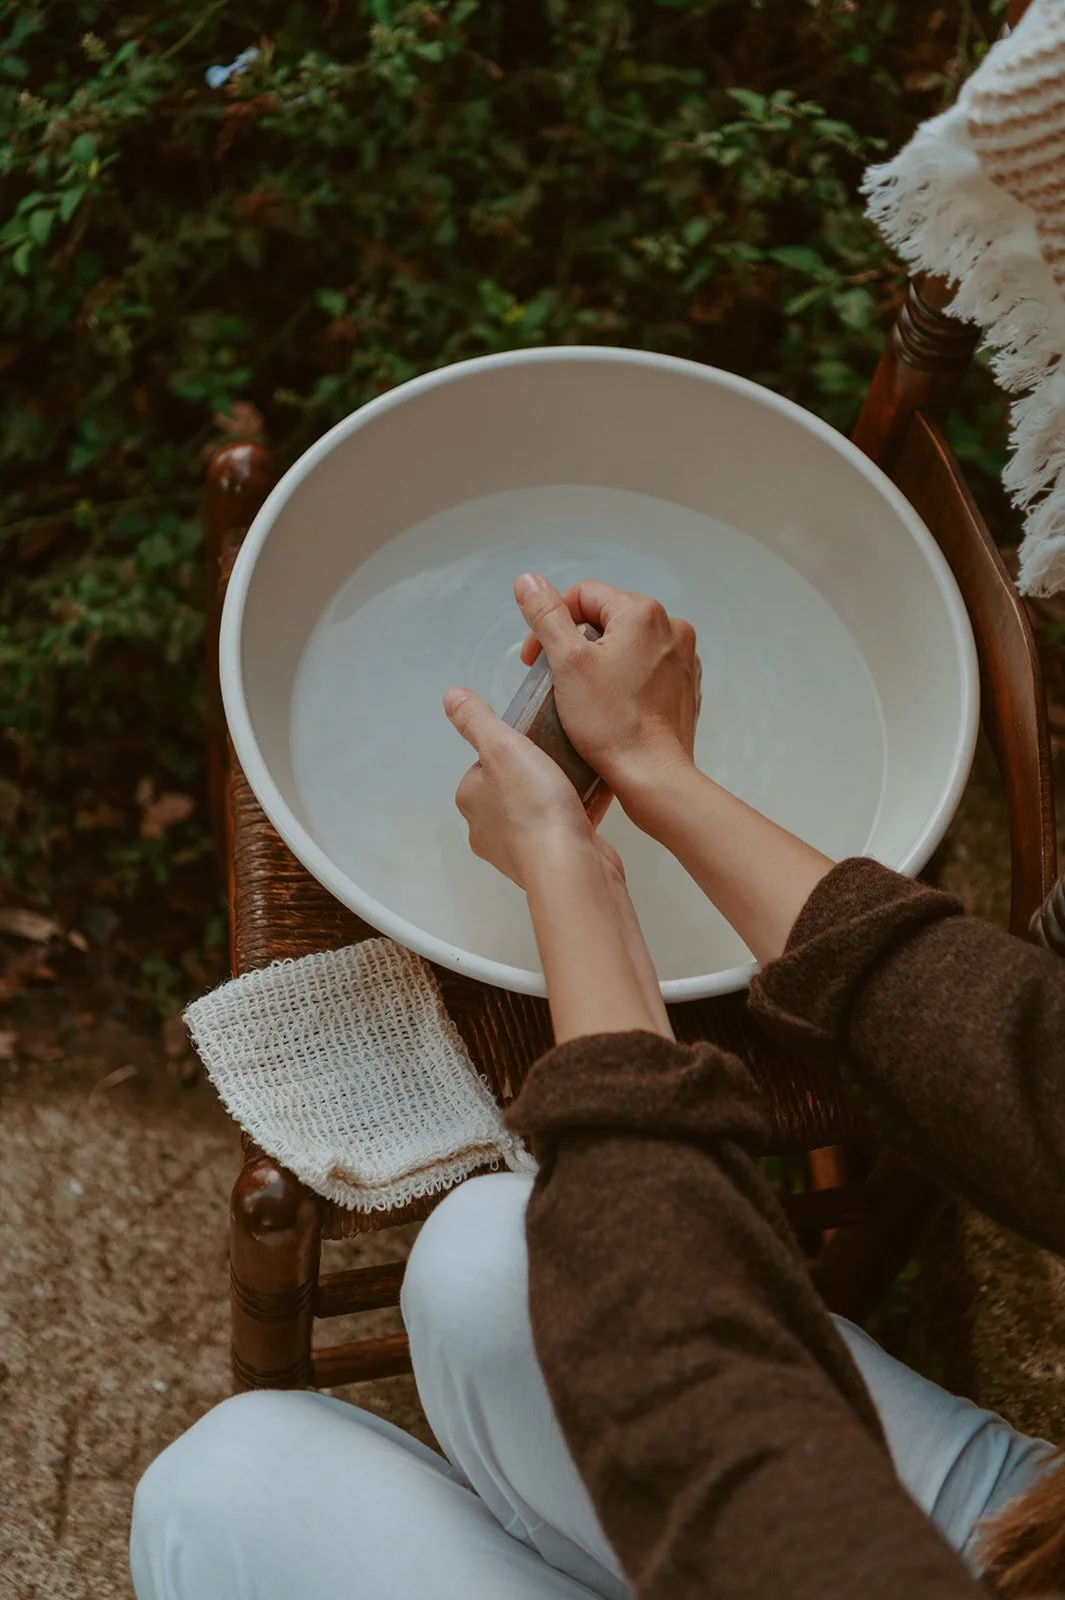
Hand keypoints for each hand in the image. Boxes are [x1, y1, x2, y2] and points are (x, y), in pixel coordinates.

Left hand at [443, 686, 621, 890]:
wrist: (570, 865)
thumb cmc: (534, 807)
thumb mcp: (502, 746)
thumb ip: (476, 720)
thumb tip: (452, 697)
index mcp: (470, 799)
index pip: (485, 763)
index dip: (512, 748)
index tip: (534, 742)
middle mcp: (487, 828)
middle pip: (512, 786)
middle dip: (536, 772)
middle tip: (560, 757)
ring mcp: (518, 849)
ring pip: (537, 809)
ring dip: (557, 794)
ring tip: (579, 777)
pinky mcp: (549, 860)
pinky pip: (560, 828)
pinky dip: (575, 814)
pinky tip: (592, 800)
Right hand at [514, 574, 700, 816]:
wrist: (653, 775)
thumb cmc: (611, 724)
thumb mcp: (567, 663)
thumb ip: (546, 616)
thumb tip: (528, 582)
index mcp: (642, 613)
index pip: (584, 595)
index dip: (552, 622)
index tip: (536, 659)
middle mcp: (671, 628)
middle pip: (607, 618)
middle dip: (576, 642)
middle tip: (555, 678)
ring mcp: (683, 658)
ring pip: (628, 644)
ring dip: (601, 660)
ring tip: (583, 694)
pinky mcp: (686, 685)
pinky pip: (647, 669)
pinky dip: (626, 679)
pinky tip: (611, 706)